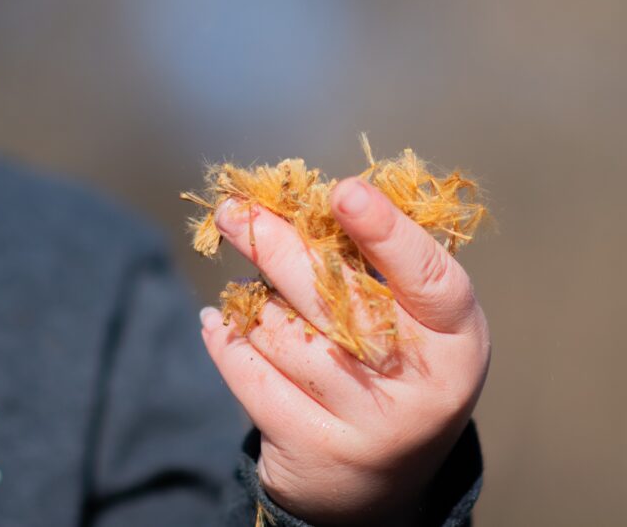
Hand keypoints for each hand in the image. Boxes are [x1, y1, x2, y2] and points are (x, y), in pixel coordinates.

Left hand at [200, 178, 489, 525]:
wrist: (375, 483)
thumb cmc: (390, 363)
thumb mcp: (411, 318)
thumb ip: (371, 264)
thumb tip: (299, 198)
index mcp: (456, 338)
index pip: (428, 277)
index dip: (387, 232)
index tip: (344, 190)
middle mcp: (421, 386)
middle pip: (336, 298)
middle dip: (274, 245)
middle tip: (233, 211)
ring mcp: (369, 424)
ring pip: (284, 333)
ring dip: (251, 299)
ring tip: (244, 284)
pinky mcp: (314, 448)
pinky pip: (251, 373)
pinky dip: (226, 338)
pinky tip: (217, 322)